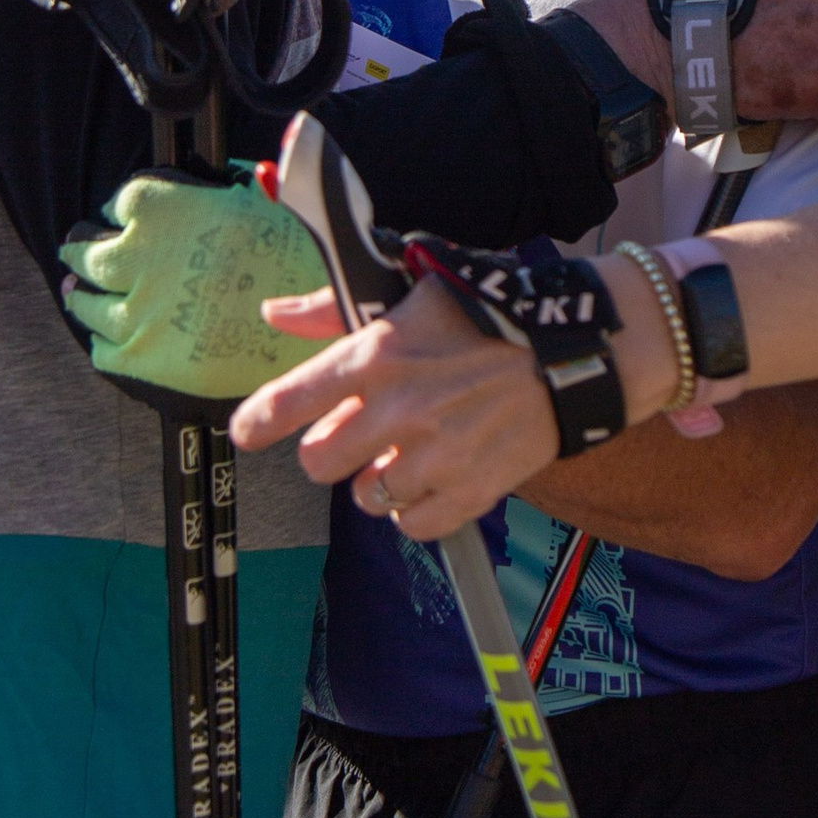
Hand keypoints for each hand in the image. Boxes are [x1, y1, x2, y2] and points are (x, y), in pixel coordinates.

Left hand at [62, 170, 332, 406]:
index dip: (120, 211)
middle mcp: (137, 258)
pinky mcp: (144, 356)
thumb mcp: (255, 198)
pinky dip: (104, 340)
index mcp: (160, 209)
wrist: (312, 322)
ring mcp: (136, 310)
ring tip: (77, 292)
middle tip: (75, 251)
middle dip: (81, 251)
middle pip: (88, 253)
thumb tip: (219, 189)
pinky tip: (109, 336)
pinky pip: (105, 349)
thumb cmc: (294, 257)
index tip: (120, 216)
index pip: (121, 204)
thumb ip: (220, 191)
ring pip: (86, 303)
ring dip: (80, 295)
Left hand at [232, 275, 564, 537]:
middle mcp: (395, 410)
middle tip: (354, 437)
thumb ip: (332, 310)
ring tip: (405, 455)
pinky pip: (413, 524)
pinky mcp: (470, 490)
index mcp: (374, 356)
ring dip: (377, 481)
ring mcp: (433, 456)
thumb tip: (273, 313)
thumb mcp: (408, 292)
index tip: (247, 432)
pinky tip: (432, 480)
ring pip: (365, 497)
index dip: (257, 422)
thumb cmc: (488, 314)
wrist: (570, 350)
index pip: (288, 401)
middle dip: (328, 451)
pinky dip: (416, 510)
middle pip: (318, 462)